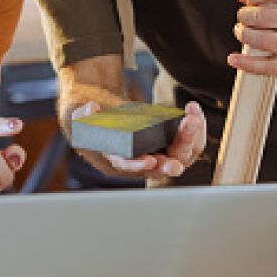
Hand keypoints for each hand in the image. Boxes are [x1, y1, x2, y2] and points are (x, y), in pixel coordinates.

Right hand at [70, 101, 206, 179]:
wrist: (111, 121)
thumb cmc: (97, 124)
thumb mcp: (81, 119)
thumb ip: (82, 115)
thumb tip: (92, 109)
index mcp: (119, 159)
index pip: (129, 166)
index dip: (137, 165)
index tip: (147, 161)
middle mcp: (143, 162)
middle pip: (163, 163)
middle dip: (175, 151)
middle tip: (183, 131)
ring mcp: (161, 155)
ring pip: (181, 155)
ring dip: (190, 138)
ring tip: (192, 116)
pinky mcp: (172, 145)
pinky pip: (189, 143)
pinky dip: (194, 129)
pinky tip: (193, 111)